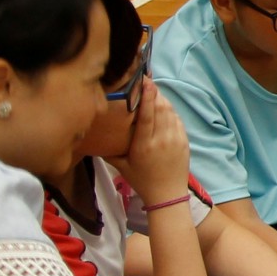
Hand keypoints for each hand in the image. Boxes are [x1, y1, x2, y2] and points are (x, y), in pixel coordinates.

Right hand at [112, 79, 191, 205]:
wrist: (167, 195)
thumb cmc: (142, 180)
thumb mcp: (121, 166)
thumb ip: (108, 150)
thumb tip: (92, 137)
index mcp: (144, 145)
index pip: (146, 114)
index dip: (146, 96)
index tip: (144, 81)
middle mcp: (161, 139)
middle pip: (159, 108)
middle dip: (153, 92)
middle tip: (145, 81)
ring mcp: (175, 139)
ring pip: (170, 111)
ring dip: (161, 99)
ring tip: (152, 91)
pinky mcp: (184, 140)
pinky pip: (177, 119)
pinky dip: (169, 110)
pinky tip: (162, 106)